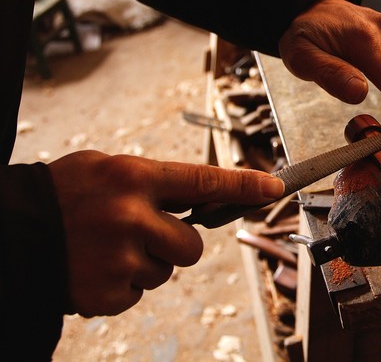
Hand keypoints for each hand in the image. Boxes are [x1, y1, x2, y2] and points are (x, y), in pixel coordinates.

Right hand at [49, 151, 283, 316]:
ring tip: (105, 248)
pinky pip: (139, 293)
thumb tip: (201, 195)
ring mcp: (121, 258)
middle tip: (139, 234)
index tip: (273, 187)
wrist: (10, 232)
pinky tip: (94, 268)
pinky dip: (122, 285)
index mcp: (134, 178)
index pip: (204, 181)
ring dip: (145, 263)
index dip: (244, 185)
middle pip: (193, 246)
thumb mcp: (105, 168)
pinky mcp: (109, 293)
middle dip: (174, 244)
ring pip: (166, 271)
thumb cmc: (62, 194)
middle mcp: (132, 217)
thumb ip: (152, 181)